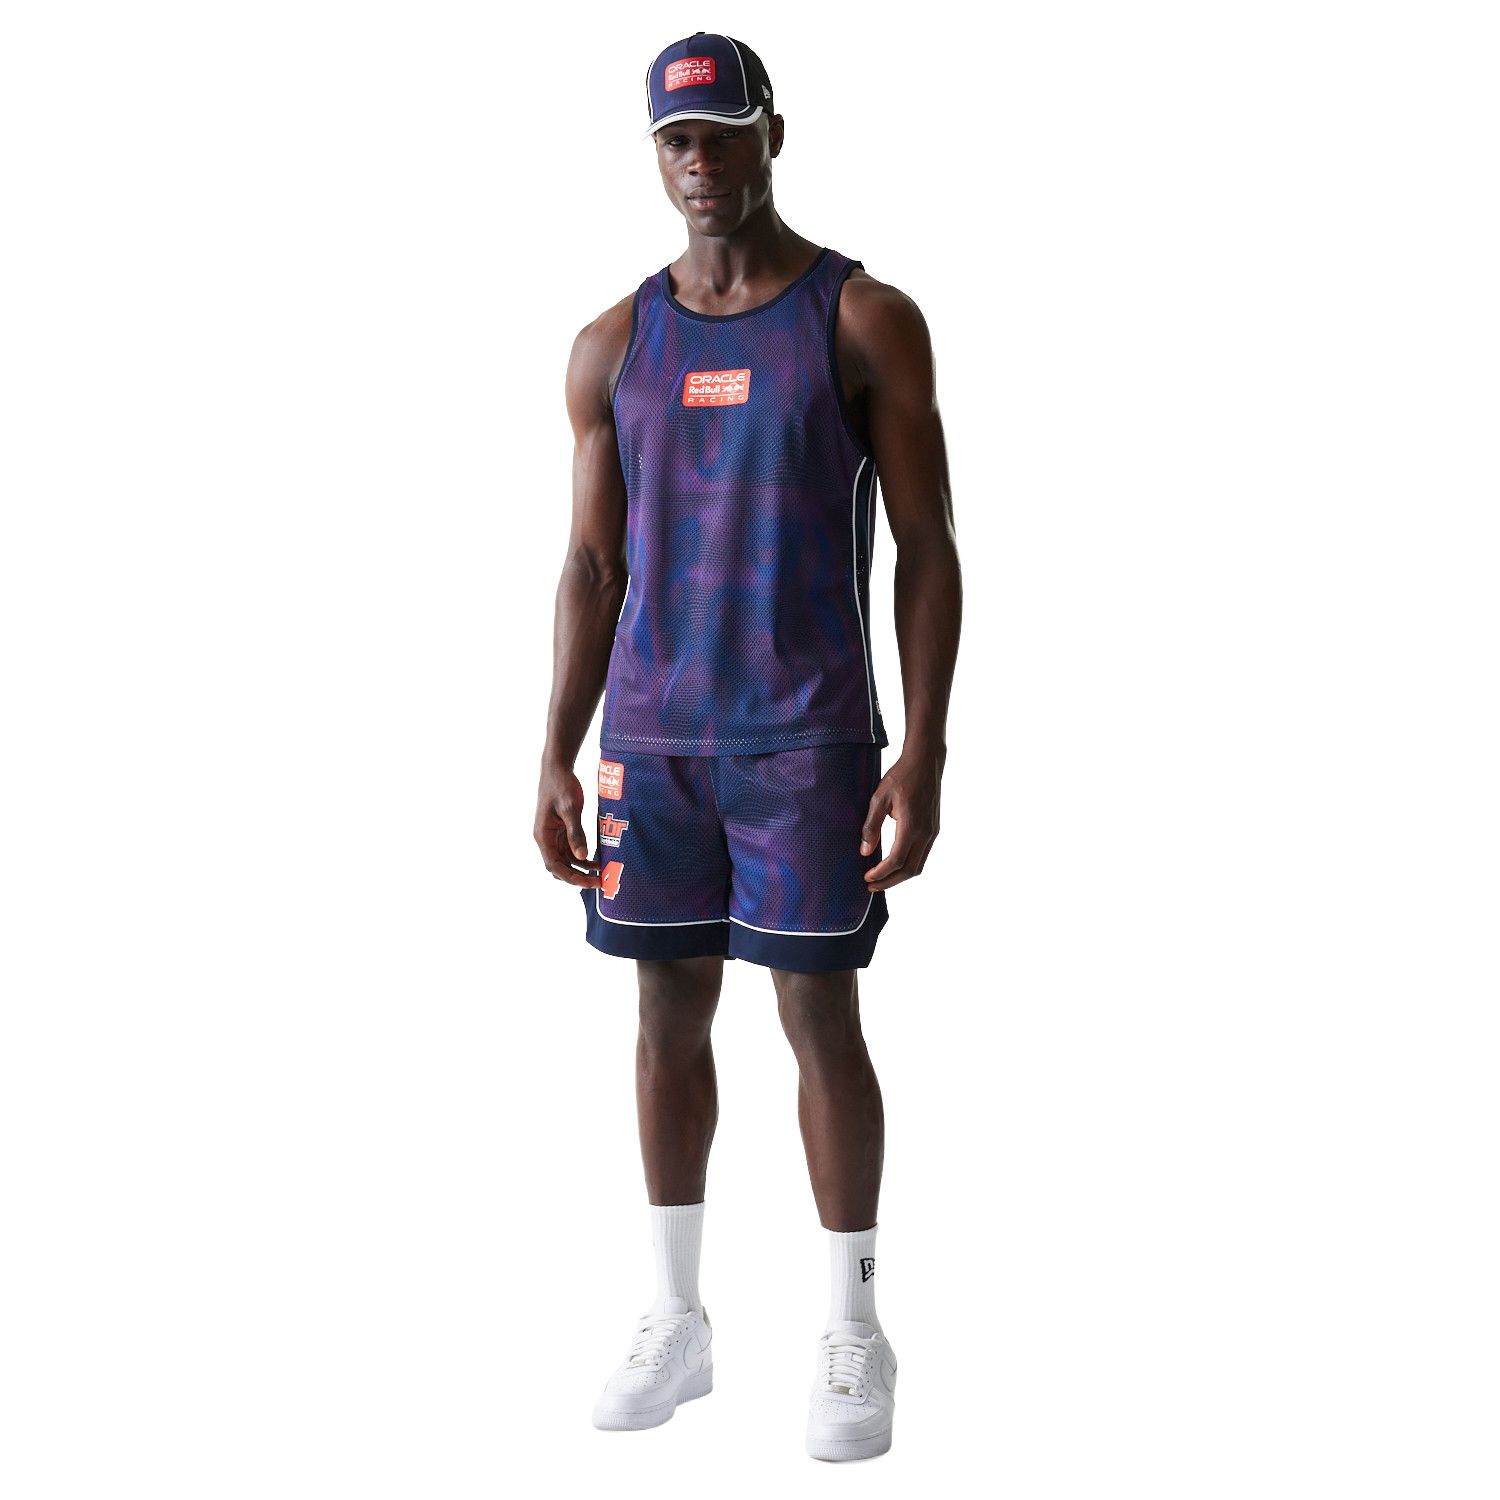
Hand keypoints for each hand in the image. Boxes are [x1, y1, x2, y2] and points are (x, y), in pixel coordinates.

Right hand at [534, 762, 601, 886]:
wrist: (557, 768)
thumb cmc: (562, 785)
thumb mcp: (571, 808)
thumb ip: (576, 833)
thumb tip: (582, 857)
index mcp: (543, 836)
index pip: (554, 865)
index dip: (571, 877)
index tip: (589, 883)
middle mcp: (546, 839)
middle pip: (559, 867)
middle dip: (577, 877)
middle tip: (599, 882)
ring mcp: (553, 835)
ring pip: (565, 861)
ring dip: (581, 869)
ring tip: (601, 874)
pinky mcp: (561, 831)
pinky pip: (570, 850)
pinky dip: (582, 857)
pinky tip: (596, 860)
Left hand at [860, 749, 943, 891]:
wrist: (926, 762)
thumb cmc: (901, 777)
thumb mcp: (879, 798)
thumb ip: (871, 826)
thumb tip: (865, 851)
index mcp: (911, 826)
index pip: (896, 861)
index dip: (880, 873)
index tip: (866, 878)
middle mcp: (926, 833)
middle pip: (910, 870)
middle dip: (890, 882)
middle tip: (871, 887)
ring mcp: (932, 833)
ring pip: (919, 866)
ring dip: (900, 876)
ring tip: (881, 879)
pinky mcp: (934, 830)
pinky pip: (923, 856)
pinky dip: (908, 866)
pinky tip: (895, 864)